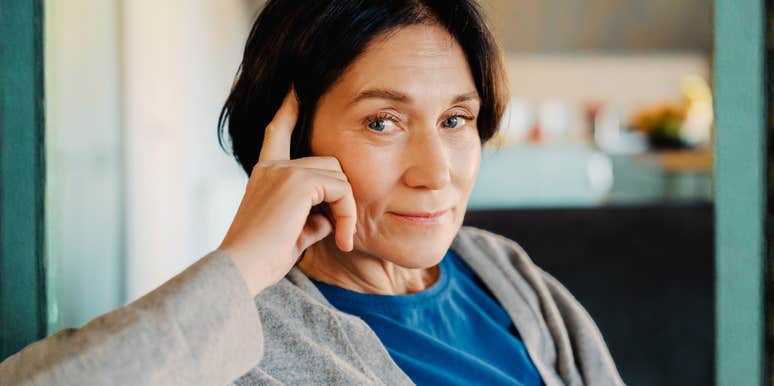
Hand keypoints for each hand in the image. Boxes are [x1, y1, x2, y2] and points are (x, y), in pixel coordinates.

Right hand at [217, 88, 356, 295]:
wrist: (242, 269)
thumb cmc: (262, 259)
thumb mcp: (290, 233)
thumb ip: (310, 218)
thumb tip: (329, 219)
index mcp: (264, 175)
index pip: (276, 133)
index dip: (287, 111)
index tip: (295, 89)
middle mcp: (272, 167)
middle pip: (329, 164)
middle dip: (341, 197)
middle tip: (341, 234)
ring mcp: (284, 171)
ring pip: (338, 175)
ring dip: (346, 208)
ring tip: (341, 240)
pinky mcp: (298, 181)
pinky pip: (341, 189)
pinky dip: (348, 214)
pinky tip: (341, 239)